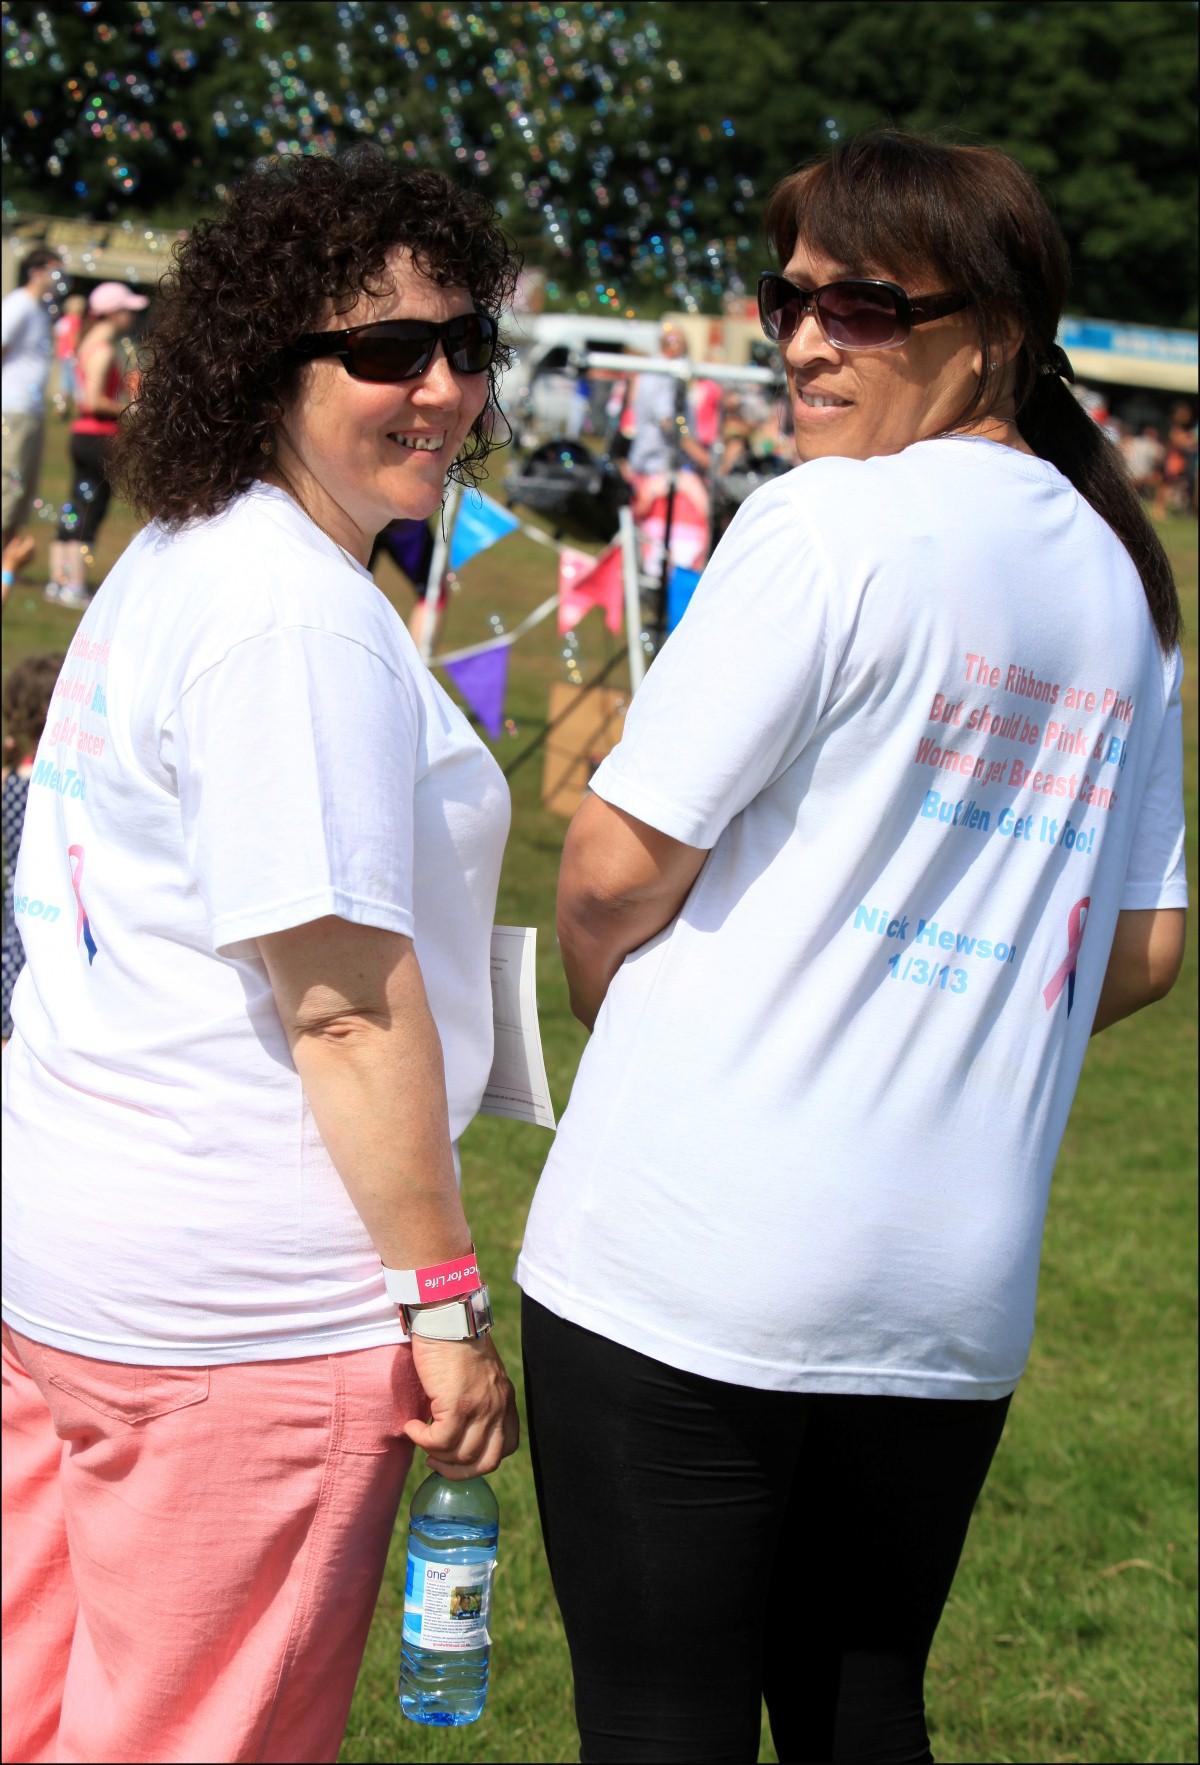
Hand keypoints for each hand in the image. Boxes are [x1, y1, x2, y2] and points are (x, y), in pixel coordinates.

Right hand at [404, 1333, 518, 1478]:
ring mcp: (479, 1407)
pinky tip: (411, 1426)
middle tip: (436, 1460)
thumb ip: (477, 1398)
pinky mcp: (456, 1405)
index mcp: (505, 1399)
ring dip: (436, 1455)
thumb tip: (456, 1425)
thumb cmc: (455, 1339)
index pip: (507, 1446)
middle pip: (487, 1461)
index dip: (482, 1459)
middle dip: (459, 1471)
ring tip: (420, 1438)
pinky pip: (439, 1441)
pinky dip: (421, 1439)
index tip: (459, 1456)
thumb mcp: (477, 1374)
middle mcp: (497, 1406)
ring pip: (461, 1456)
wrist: (447, 1315)